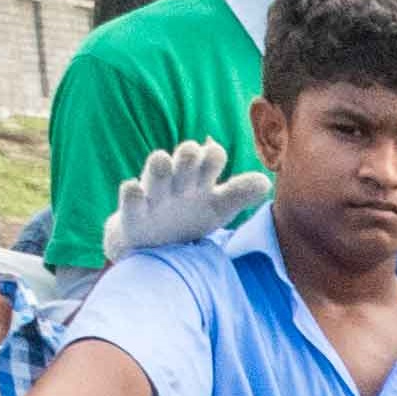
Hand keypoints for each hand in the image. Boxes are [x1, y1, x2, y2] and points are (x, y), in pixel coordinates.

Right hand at [107, 139, 267, 261]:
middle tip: (193, 152)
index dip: (214, 156)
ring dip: (159, 166)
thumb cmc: (188, 218)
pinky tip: (133, 187)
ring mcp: (154, 195)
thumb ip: (239, 194)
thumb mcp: (218, 208)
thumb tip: (266, 182)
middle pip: (185, 160)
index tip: (215, 157)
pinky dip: (131, 194)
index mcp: (200, 178)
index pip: (211, 158)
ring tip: (162, 159)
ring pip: (156, 173)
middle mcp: (178, 180)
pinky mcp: (133, 214)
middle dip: (189, 155)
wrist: (152, 243)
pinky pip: (130, 200)